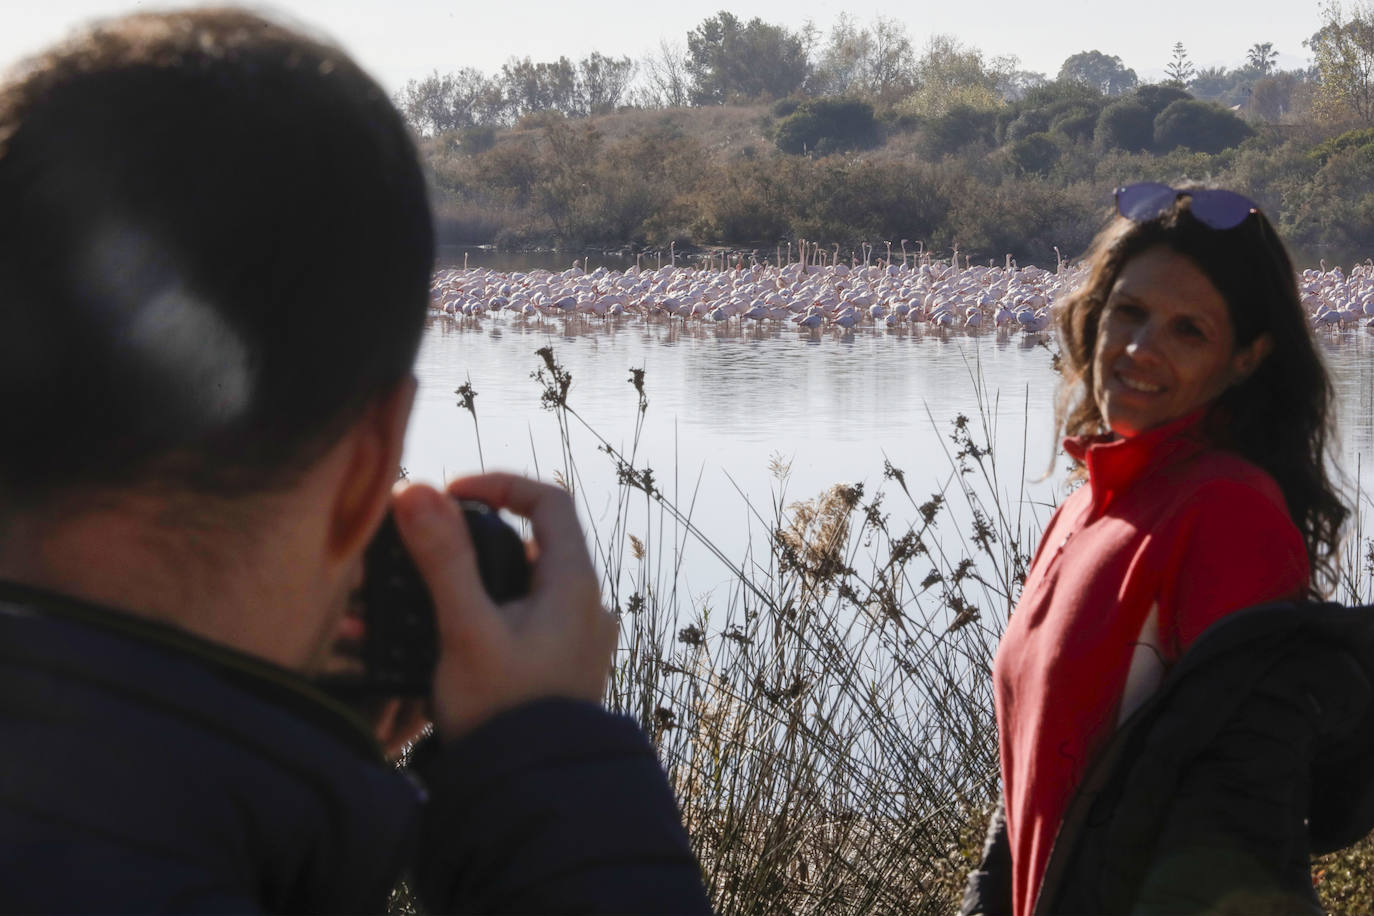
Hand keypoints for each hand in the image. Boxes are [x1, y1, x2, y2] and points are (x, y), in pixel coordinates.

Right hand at [392, 473, 616, 739]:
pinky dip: (485, 614)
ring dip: (474, 580)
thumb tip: (417, 489)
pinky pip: (522, 621)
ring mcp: (575, 639)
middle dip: (475, 537)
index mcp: (575, 584)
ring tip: (423, 595)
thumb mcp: (467, 630)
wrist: (533, 793)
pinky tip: (444, 634)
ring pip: (523, 585)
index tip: (450, 495)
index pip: (549, 500)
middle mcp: (585, 605)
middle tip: (428, 545)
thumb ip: (443, 559)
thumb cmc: (505, 713)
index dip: (500, 484)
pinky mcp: (559, 668)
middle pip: (531, 542)